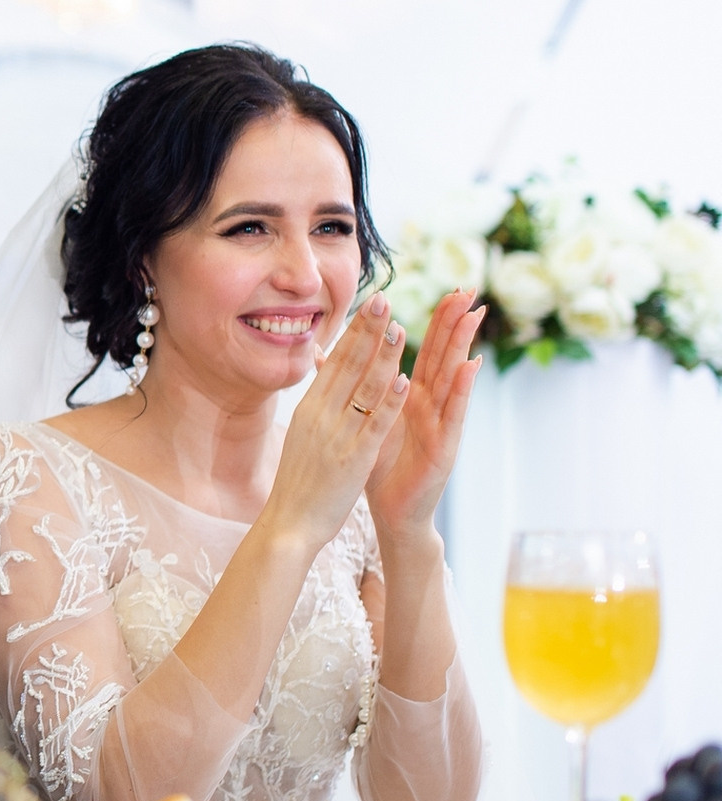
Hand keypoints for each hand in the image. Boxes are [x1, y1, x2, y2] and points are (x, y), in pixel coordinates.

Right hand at [260, 292, 411, 550]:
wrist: (289, 521)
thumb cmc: (298, 482)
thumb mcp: (301, 435)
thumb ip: (315, 405)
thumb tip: (320, 376)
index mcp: (309, 409)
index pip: (335, 362)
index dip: (354, 333)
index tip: (370, 306)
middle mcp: (321, 416)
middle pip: (348, 367)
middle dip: (368, 331)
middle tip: (384, 298)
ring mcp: (336, 436)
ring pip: (364, 389)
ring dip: (383, 357)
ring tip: (400, 328)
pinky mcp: (353, 458)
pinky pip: (374, 424)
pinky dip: (389, 401)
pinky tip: (404, 379)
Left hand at [366, 289, 484, 538]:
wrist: (391, 512)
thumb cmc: (378, 466)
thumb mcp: (362, 419)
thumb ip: (351, 385)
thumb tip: (326, 356)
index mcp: (411, 398)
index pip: (425, 351)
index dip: (434, 322)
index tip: (446, 289)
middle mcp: (431, 407)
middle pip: (443, 357)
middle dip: (454, 324)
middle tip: (467, 289)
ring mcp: (441, 425)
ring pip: (452, 379)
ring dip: (462, 346)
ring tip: (473, 315)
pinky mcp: (444, 447)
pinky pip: (452, 415)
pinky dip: (460, 390)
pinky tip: (469, 366)